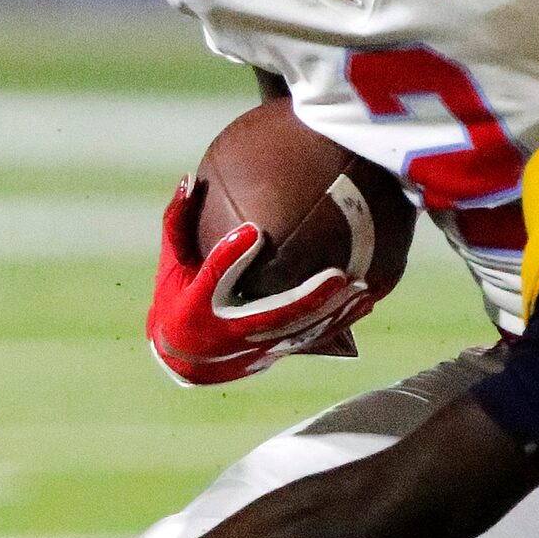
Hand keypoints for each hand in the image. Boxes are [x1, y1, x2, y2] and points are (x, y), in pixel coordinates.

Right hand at [147, 178, 371, 385]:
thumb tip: (190, 178)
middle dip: (307, 298)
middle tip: (338, 276)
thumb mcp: (172, 262)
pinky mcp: (272, 352)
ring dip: (332, 311)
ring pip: (299, 331)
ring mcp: (253, 346)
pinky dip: (338, 321)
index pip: (214, 278)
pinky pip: (310, 337)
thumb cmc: (176, 297)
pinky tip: (366, 302)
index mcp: (196, 306)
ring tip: (363, 288)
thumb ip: (178, 222)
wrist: (183, 359)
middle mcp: (227, 331)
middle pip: (273, 315)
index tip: (252, 230)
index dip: (231, 255)